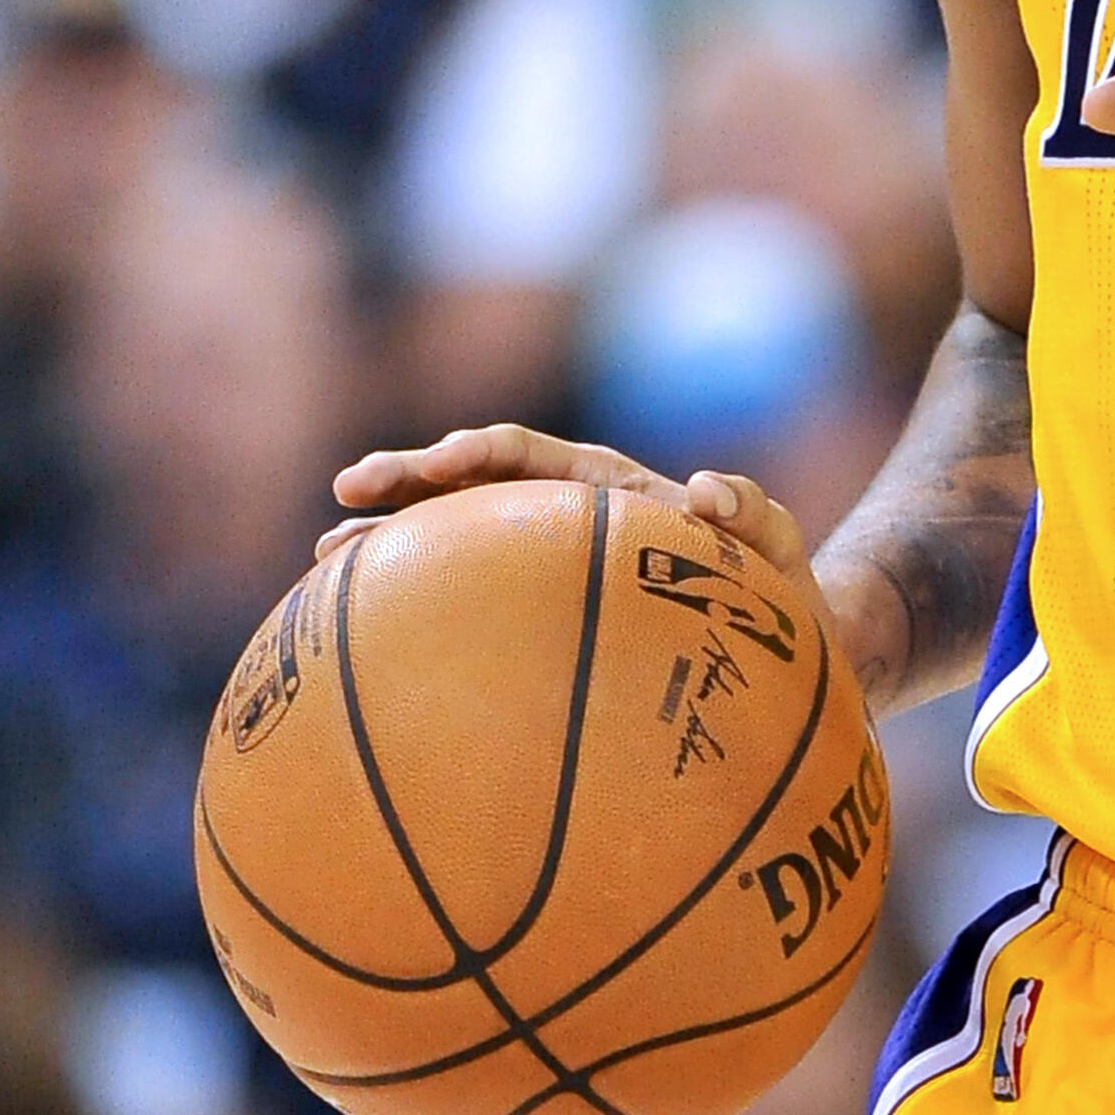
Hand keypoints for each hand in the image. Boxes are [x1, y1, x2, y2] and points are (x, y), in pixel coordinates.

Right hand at [324, 427, 886, 699]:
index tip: (432, 463)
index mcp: (606, 493)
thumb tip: (708, 486)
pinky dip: (421, 627)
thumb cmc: (779, 591)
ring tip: (325, 562)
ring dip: (391, 549)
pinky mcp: (543, 629)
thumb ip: (753, 510)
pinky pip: (475, 622)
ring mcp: (546, 579)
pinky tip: (367, 661)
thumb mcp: (778, 546)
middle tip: (345, 496)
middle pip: (467, 491)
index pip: (527, 457)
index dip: (474, 453)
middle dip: (403, 485)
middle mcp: (563, 525)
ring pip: (455, 551)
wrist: (789, 650)